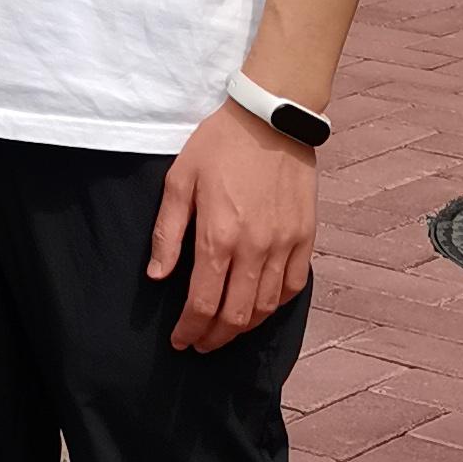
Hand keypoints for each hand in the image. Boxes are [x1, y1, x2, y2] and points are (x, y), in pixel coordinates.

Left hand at [147, 99, 317, 352]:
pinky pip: (293, 286)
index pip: (202, 303)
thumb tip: (156, 276)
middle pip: (236, 316)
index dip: (189, 330)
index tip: (180, 340)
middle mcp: (255, 248)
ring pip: (266, 307)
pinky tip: (260, 306)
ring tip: (226, 330)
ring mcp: (285, 244)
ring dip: (244, 328)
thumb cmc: (219, 145)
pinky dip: (275, 304)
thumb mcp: (179, 181)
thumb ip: (166, 233)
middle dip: (215, 337)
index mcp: (218, 236)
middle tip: (200, 344)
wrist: (270, 117)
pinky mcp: (305, 237)